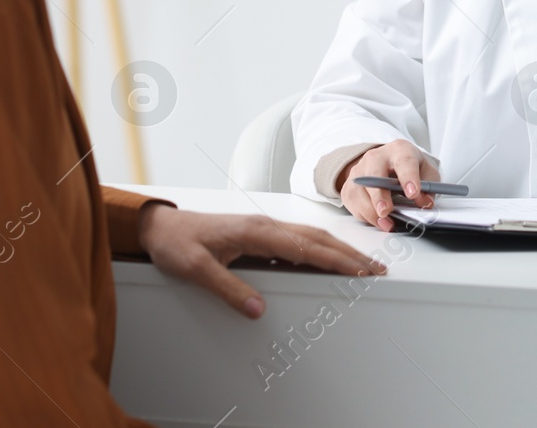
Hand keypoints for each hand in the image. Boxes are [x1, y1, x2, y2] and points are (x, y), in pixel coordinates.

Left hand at [135, 204, 384, 318]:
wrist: (160, 226)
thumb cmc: (177, 243)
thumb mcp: (197, 269)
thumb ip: (228, 288)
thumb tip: (258, 309)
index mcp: (257, 232)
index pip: (308, 248)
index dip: (338, 260)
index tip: (362, 271)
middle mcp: (265, 226)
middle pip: (318, 239)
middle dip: (350, 254)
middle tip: (376, 269)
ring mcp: (263, 228)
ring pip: (311, 238)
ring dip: (338, 251)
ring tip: (361, 265)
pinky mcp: (259, 234)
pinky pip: (297, 241)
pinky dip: (320, 251)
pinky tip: (326, 262)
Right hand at [337, 139, 440, 231]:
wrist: (387, 163)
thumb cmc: (407, 168)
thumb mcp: (425, 172)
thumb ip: (429, 187)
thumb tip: (424, 202)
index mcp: (399, 150)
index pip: (404, 161)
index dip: (409, 178)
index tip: (413, 194)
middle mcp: (376, 157)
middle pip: (374, 173)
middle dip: (379, 194)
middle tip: (386, 210)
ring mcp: (359, 170)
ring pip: (359, 191)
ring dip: (371, 211)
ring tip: (386, 223)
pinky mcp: (349, 185)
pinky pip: (352, 202)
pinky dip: (364, 215)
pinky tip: (377, 220)